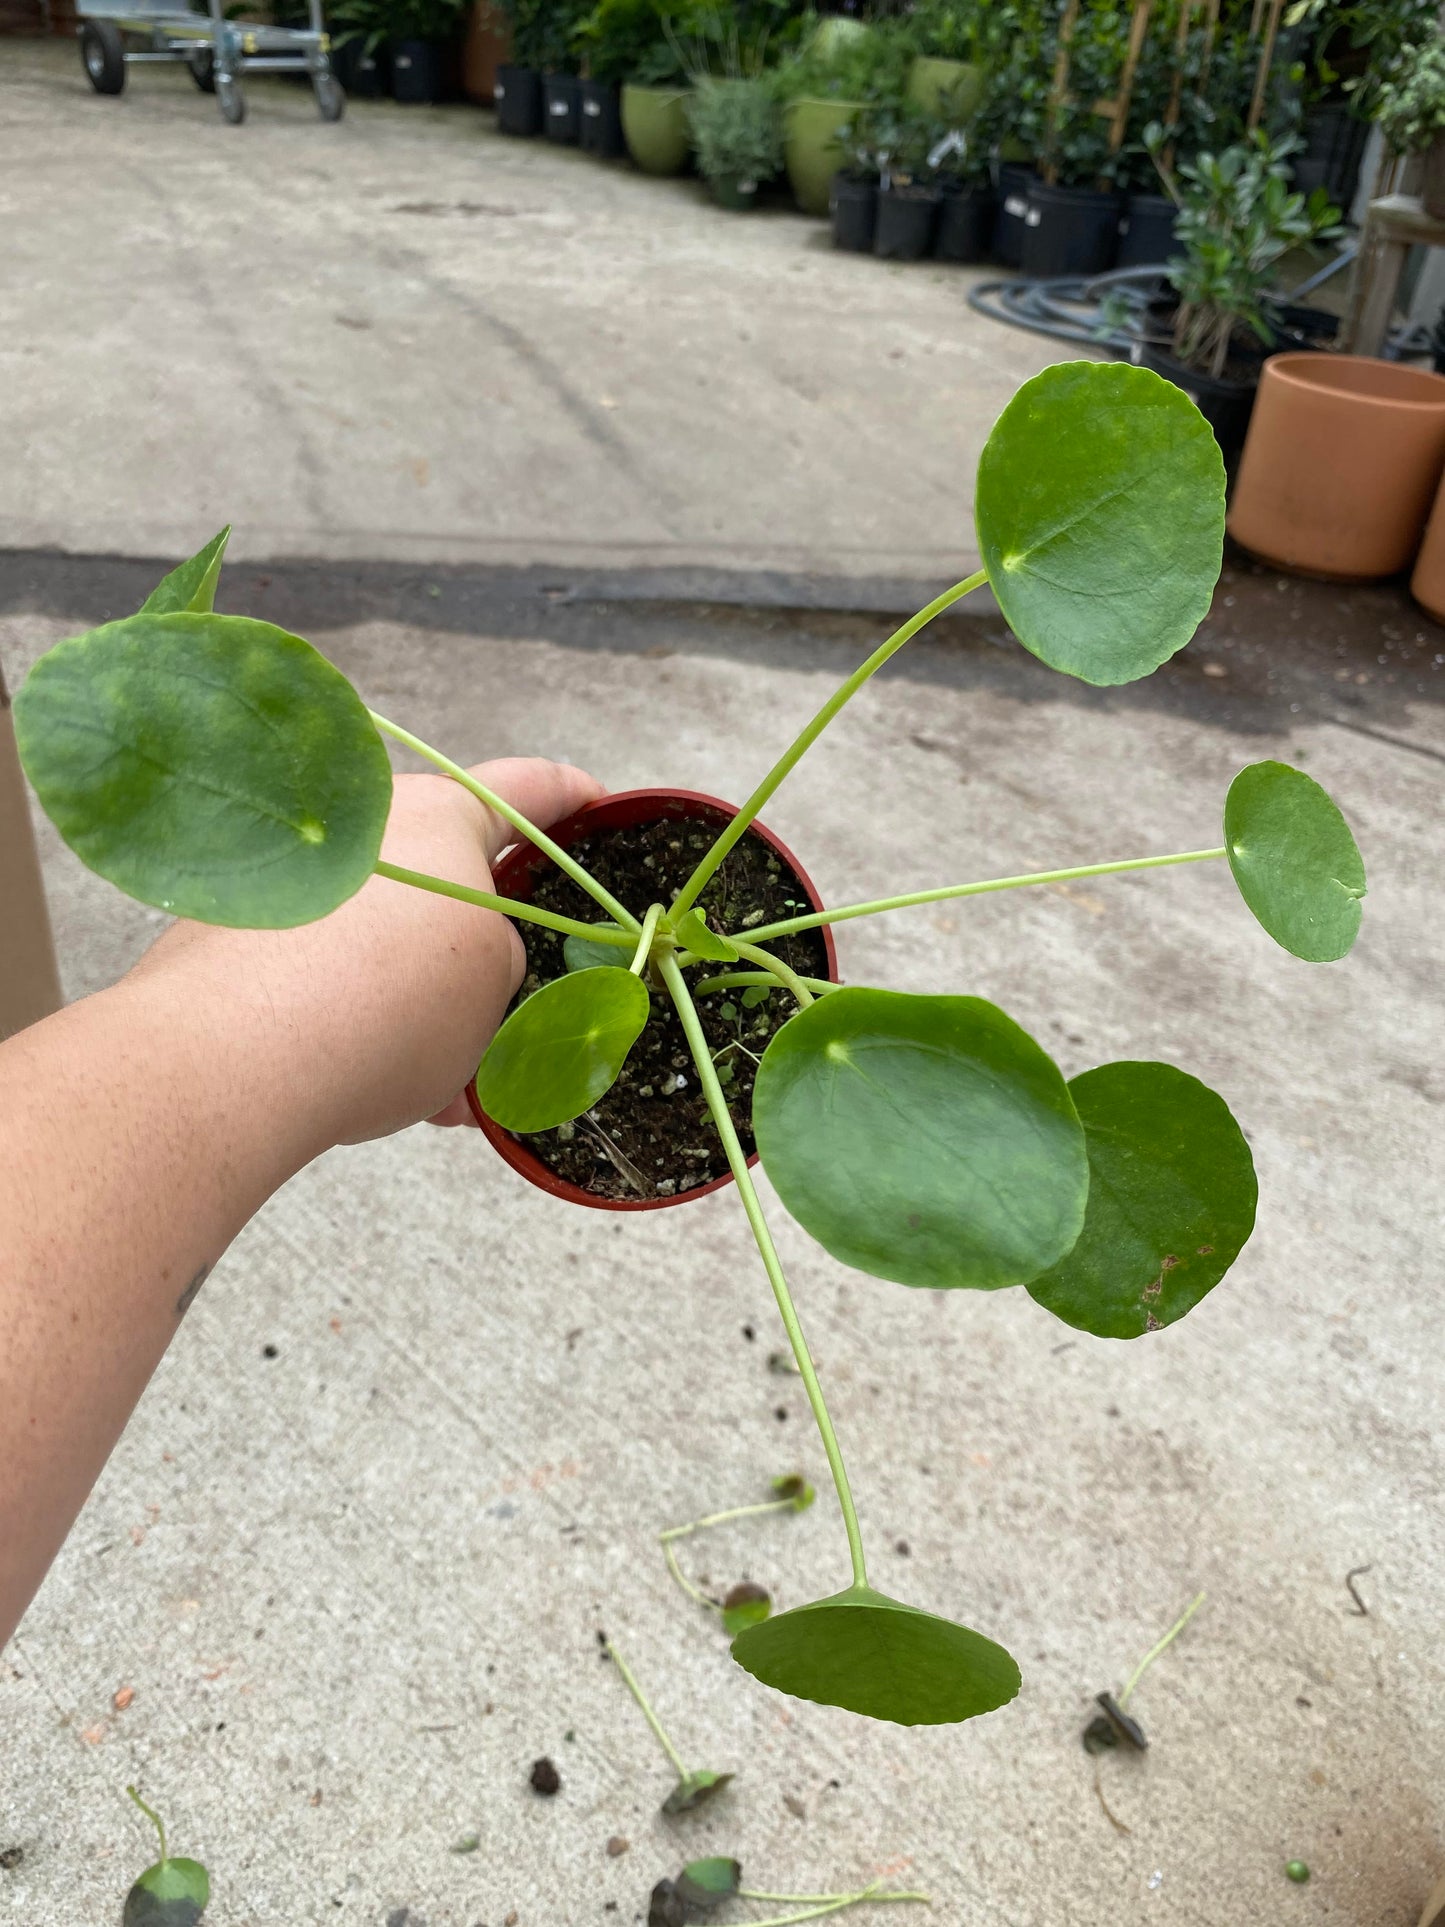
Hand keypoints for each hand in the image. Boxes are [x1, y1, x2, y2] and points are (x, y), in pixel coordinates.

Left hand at [132, 758, 603, 1154]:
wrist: (232, 1058)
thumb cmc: (384, 1004)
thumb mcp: (497, 986)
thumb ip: (503, 961)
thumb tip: (462, 978)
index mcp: (435, 817)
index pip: (525, 790)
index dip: (572, 797)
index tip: (599, 805)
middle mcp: (360, 832)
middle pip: (451, 883)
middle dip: (491, 952)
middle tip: (524, 1008)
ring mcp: (296, 886)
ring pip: (393, 944)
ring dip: (432, 1008)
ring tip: (462, 1085)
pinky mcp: (243, 942)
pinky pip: (333, 977)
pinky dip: (370, 1025)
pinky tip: (402, 1097)